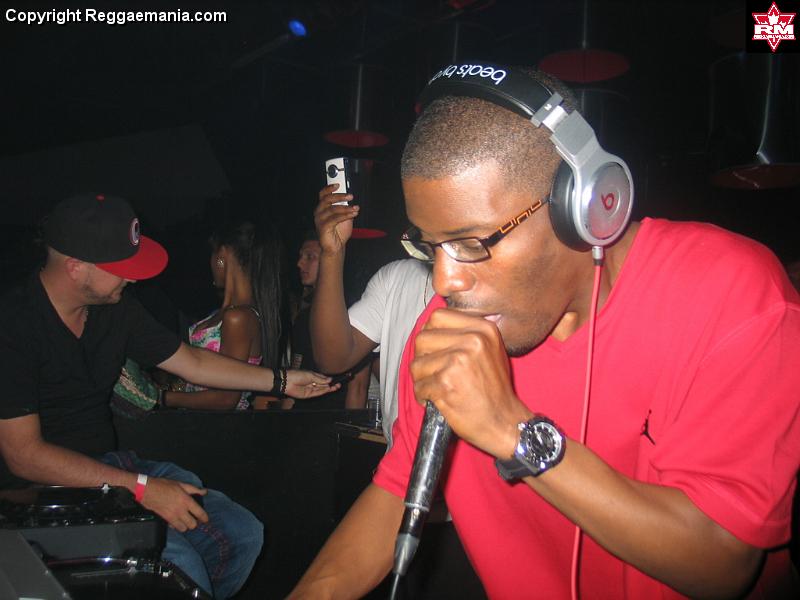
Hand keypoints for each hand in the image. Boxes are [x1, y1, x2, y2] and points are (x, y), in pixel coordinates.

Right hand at [139, 476, 208, 531]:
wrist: (147, 490)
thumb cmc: (163, 485)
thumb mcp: (180, 484)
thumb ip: (194, 489)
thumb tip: (204, 492)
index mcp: (186, 500)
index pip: (199, 513)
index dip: (205, 518)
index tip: (206, 519)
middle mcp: (181, 510)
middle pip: (193, 524)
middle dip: (195, 523)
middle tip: (194, 519)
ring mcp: (172, 516)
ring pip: (183, 528)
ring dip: (186, 526)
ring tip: (186, 521)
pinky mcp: (165, 519)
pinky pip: (174, 527)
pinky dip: (176, 526)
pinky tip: (176, 520)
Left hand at [286, 369, 338, 398]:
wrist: (287, 381)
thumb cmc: (297, 375)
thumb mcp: (311, 375)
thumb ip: (320, 379)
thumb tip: (329, 379)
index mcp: (312, 376)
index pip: (323, 379)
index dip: (329, 380)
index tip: (336, 380)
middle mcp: (312, 383)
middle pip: (323, 385)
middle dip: (331, 384)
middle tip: (338, 384)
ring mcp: (310, 389)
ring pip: (321, 389)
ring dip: (329, 388)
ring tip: (336, 386)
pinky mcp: (308, 395)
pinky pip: (317, 393)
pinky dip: (323, 391)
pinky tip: (329, 389)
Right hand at [315, 184, 358, 255]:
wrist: (336, 247)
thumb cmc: (339, 231)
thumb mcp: (344, 216)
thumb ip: (345, 207)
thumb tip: (349, 197)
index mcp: (323, 207)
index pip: (323, 194)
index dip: (329, 188)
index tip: (338, 184)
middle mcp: (319, 212)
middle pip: (327, 199)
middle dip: (340, 196)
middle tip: (351, 196)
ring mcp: (320, 220)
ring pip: (332, 209)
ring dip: (346, 208)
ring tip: (356, 208)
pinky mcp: (323, 227)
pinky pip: (334, 218)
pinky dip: (345, 215)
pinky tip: (353, 214)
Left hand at [410, 308, 531, 459]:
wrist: (505, 422)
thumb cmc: (495, 390)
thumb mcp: (490, 350)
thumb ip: (464, 334)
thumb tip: (429, 326)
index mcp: (483, 328)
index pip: (437, 316)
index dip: (430, 333)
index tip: (433, 349)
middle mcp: (473, 340)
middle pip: (422, 338)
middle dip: (422, 358)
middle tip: (432, 372)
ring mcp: (459, 360)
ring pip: (417, 363)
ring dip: (421, 379)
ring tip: (437, 388)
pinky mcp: (446, 382)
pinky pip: (419, 385)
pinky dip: (423, 396)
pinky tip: (437, 400)